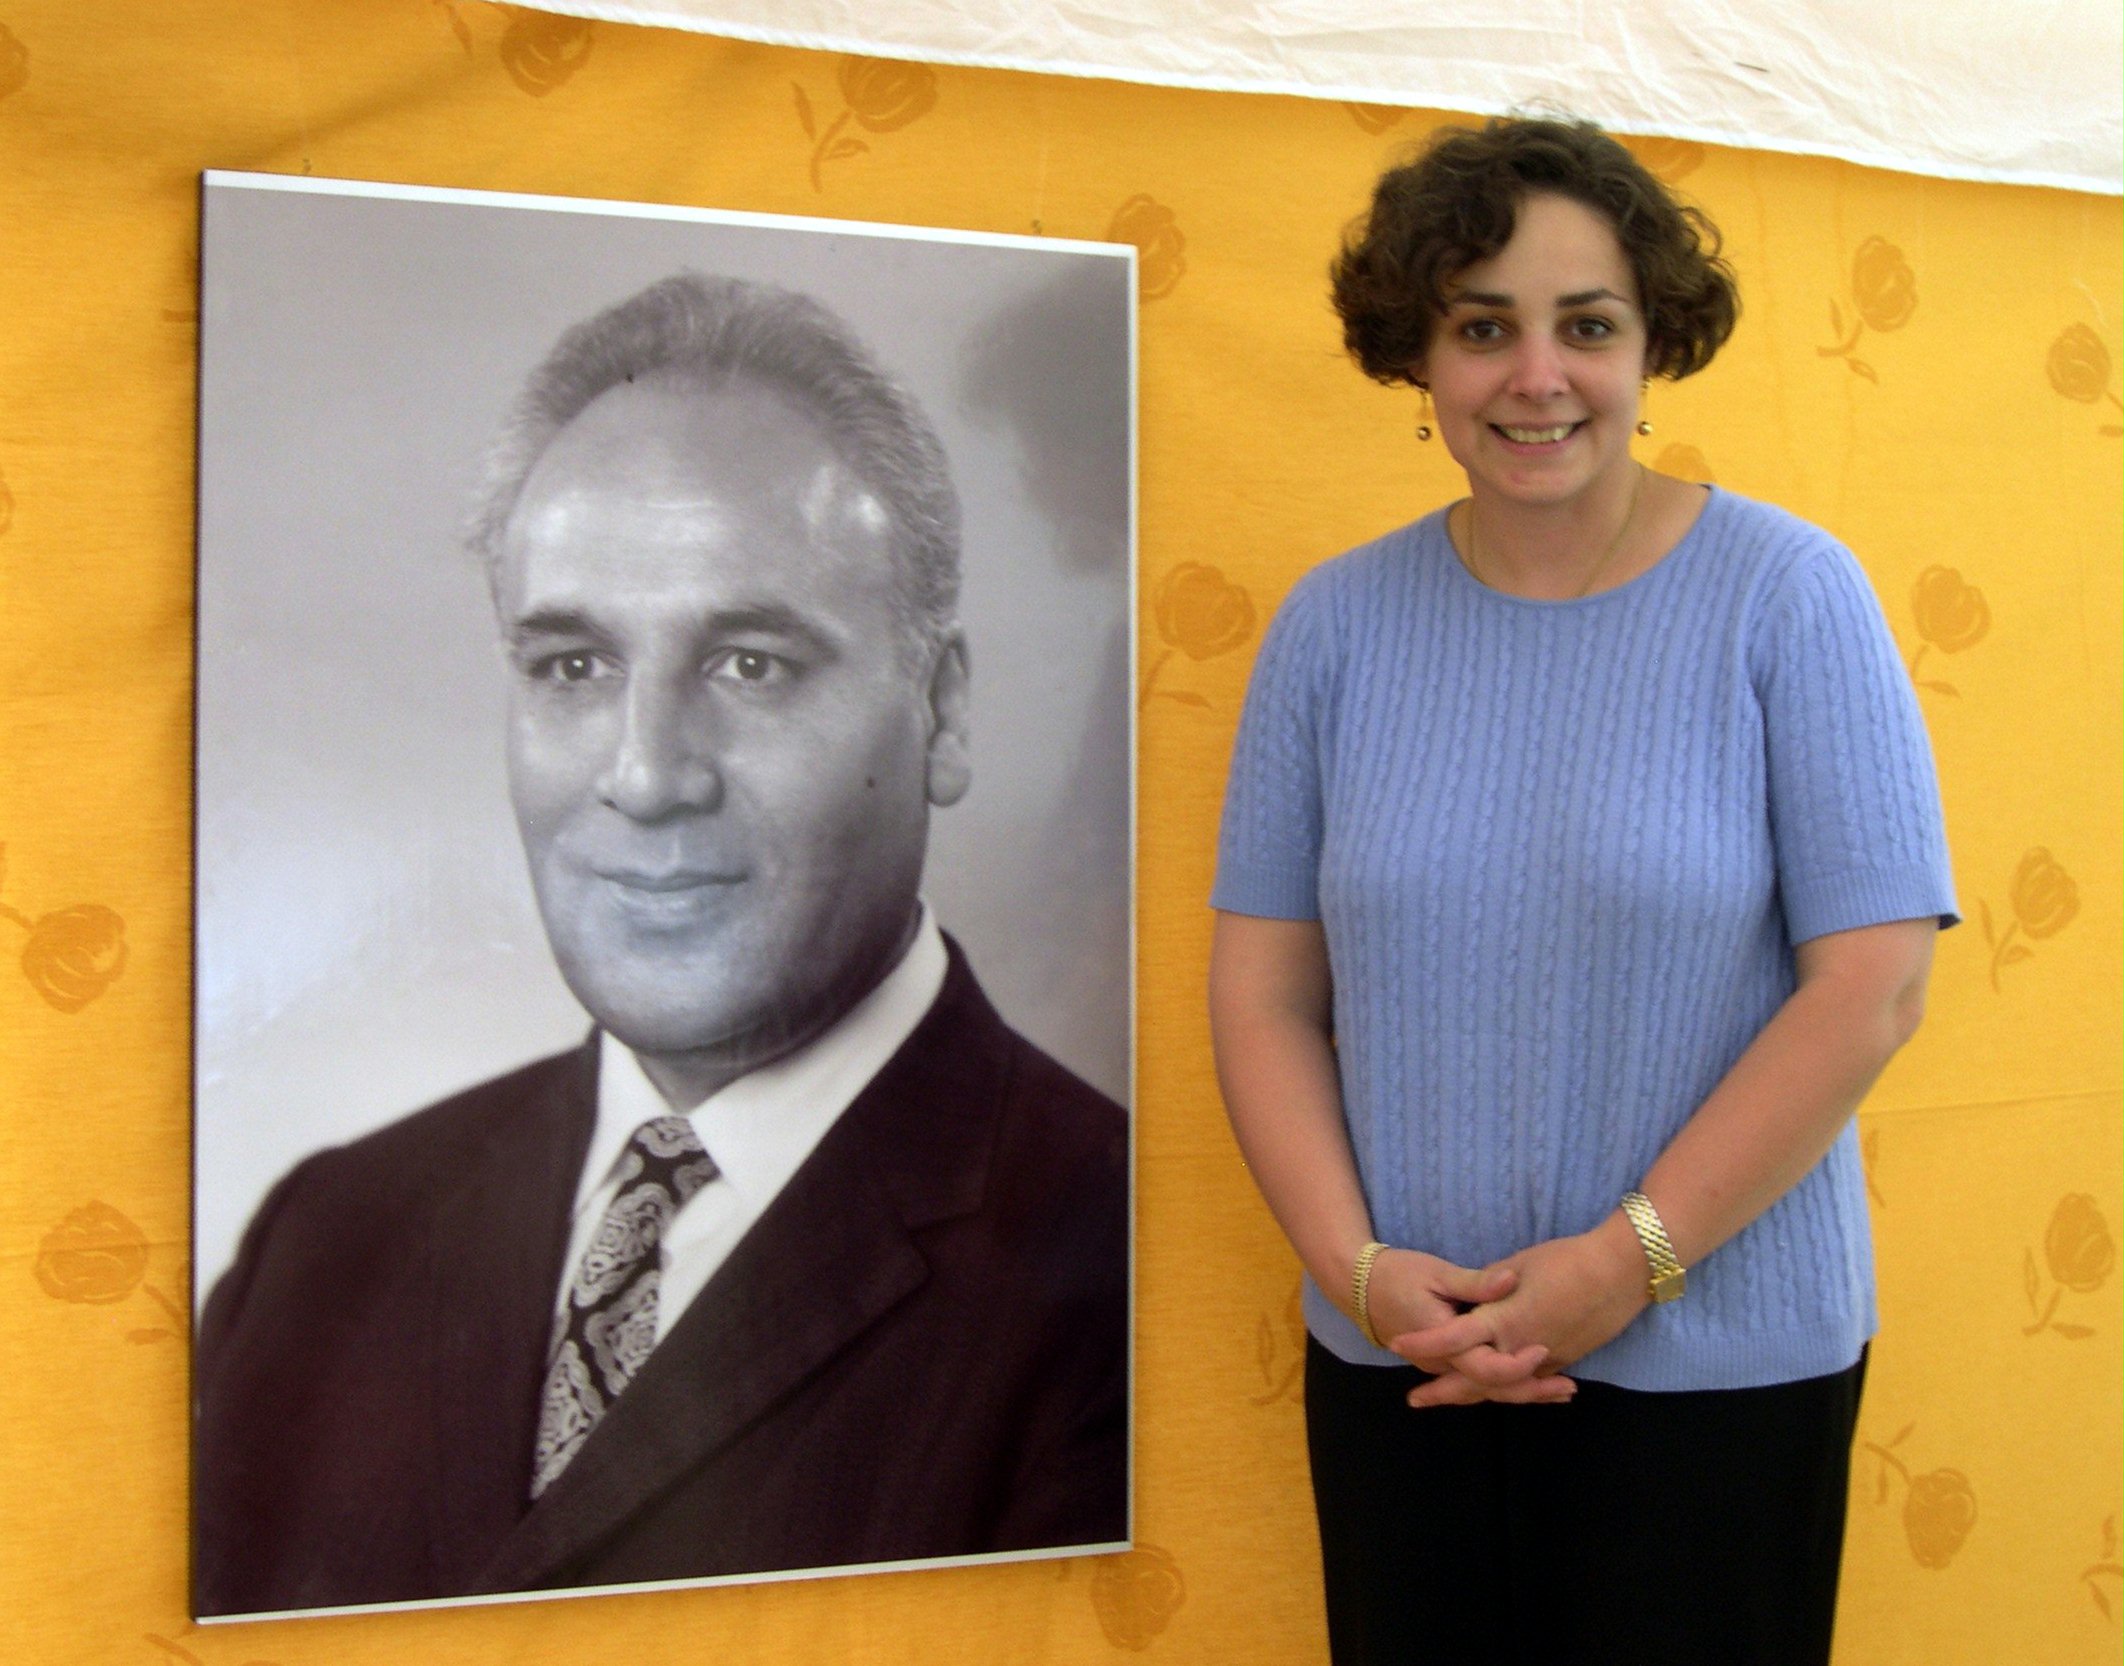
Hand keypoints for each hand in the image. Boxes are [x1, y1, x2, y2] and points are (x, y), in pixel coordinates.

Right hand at [1363, 1248, 1573, 1406]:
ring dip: (1522, 1391)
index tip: (1543, 1351)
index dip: (1516, 1365)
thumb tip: (1511, 1279)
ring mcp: (1442, 1366)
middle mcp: (1444, 1363)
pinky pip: (1476, 1380)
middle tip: (1568, 1390)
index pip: (1485, 1368)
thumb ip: (1476, 1283)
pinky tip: (1530, 1381)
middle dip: (1531, 1391)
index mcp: (1444, 1342)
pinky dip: (1505, 1384)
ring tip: (1560, 1392)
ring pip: (1485, 1389)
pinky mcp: (1443, 1362)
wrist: (1359, 1286)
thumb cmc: (1398, 1274)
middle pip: (1492, 1389)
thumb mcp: (1437, 1273)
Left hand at [1390, 1214, 1648, 1407]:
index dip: (1424, 1342)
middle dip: (1444, 1391)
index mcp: (1505, 1319)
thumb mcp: (1521, 1264)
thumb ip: (1490, 1287)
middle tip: (1415, 1399)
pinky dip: (1507, 1387)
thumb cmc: (1569, 1260)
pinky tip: (1496, 1389)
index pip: (1454, 1338)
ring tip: (1448, 1397)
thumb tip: (1477, 1299)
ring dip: (1473, 1393)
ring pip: (1503, 1386)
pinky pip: (1527, 1381)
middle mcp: (1522, 1347)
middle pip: (1475, 1380)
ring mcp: (1547, 1358)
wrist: (1622, 1271)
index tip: (1397, 1344)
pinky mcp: (1565, 1359)